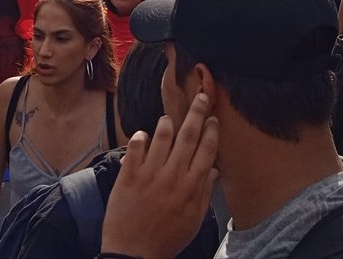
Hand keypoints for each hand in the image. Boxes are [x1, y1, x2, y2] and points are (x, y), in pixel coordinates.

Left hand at [102, 93, 218, 258]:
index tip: (213, 118)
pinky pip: (136, 146)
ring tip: (169, 118)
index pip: (206, 150)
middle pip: (188, 135)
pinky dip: (141, 137)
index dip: (211, 131)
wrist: (134, 254)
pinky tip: (144, 135)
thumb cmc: (166, 239)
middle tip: (201, 98)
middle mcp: (173, 176)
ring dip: (168, 122)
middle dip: (197, 113)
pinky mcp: (129, 175)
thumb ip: (205, 193)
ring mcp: (150, 174)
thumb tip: (213, 170)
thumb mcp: (193, 221)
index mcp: (192, 187)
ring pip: (162, 135)